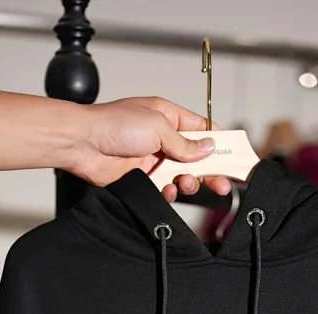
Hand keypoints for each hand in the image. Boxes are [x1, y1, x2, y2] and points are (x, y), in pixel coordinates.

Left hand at [70, 96, 231, 201]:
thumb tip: (209, 149)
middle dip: (211, 170)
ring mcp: (152, 159)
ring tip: (186, 184)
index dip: (219, 143)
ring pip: (182, 175)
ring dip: (189, 182)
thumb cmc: (113, 125)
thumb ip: (185, 143)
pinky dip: (169, 193)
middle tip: (223, 184)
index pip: (201, 129)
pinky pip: (164, 189)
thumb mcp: (158, 127)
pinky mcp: (142, 178)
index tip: (235, 157)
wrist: (82, 144)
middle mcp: (161, 137)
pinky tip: (168, 191)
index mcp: (168, 116)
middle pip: (196, 156)